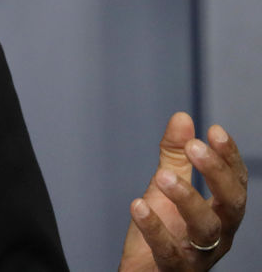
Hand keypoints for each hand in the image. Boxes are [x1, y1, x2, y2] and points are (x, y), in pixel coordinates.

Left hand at [119, 112, 247, 270]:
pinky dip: (154, 227)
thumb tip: (183, 117)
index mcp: (221, 212)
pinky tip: (138, 205)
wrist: (145, 270)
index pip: (236, 182)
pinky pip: (168, 249)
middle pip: (232, 204)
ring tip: (161, 175)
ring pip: (205, 227)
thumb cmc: (165, 228)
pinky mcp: (174, 268)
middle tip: (194, 147)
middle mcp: (218, 233)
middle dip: (216, 173)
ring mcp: (199, 253)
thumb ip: (176, 155)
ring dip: (186, 198)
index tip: (214, 130)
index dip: (229, 157)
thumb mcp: (168, 185)